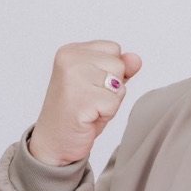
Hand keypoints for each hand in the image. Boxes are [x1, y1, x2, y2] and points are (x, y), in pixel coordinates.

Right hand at [28, 41, 141, 165]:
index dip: (111, 71)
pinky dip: (107, 114)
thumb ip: (118, 69)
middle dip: (113, 87)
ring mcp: (73, 78)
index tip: (91, 86)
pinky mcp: (79, 99)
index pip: (113, 49)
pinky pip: (114, 103)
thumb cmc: (78, 112)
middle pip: (119, 64)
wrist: (55, 142)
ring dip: (110, 101)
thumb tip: (136, 59)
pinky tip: (88, 116)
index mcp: (71, 51)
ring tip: (90, 107)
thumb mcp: (101, 84)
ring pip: (119, 84)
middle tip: (91, 100)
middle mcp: (69, 60)